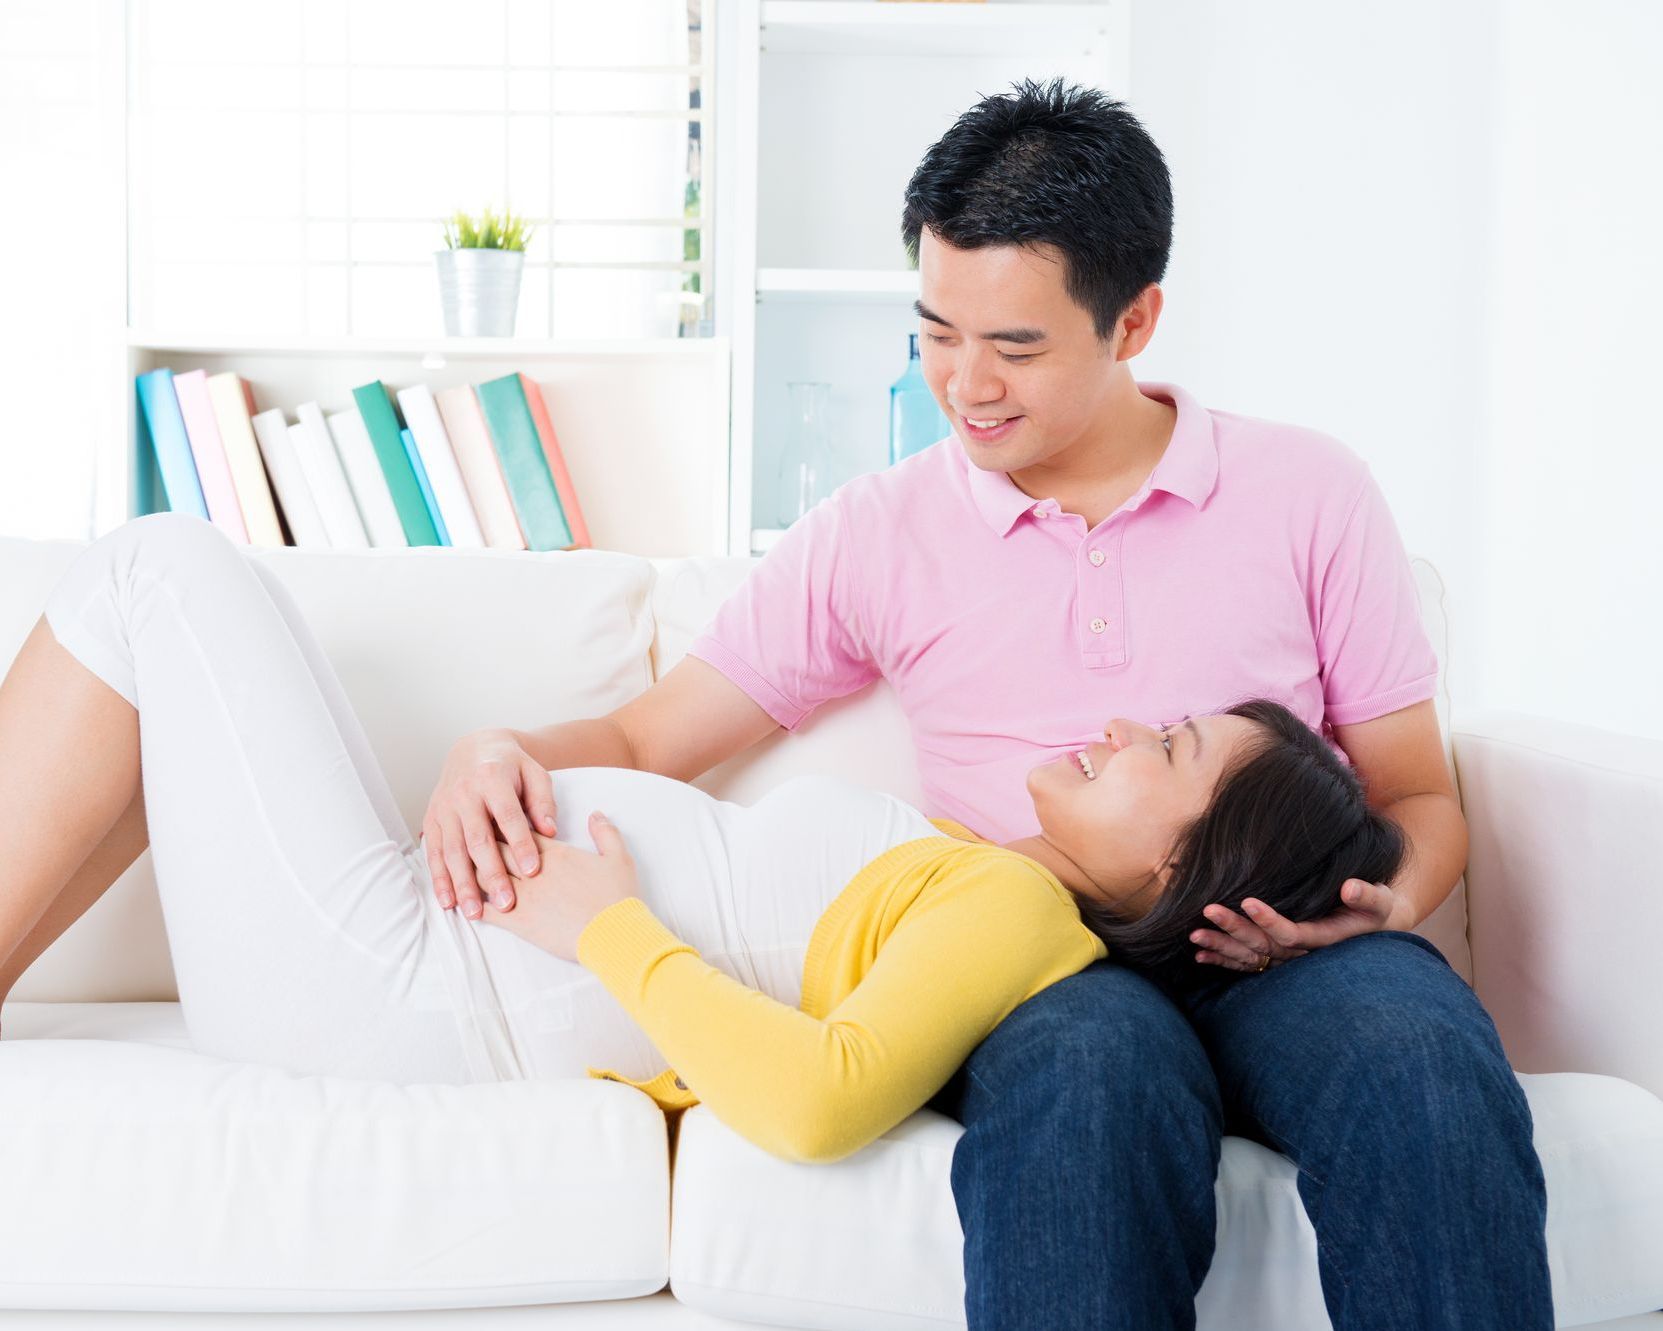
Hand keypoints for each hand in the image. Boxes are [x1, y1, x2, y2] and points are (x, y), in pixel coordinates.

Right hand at [421, 728, 558, 918]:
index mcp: (492, 778)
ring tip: (475, 912)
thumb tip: (550, 831)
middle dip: (491, 873)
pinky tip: (449, 901)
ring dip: (463, 884)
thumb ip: (543, 801)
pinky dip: (440, 879)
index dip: (520, 843)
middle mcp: (463, 794)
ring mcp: (444, 808)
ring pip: (453, 851)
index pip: (508, 815)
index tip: (533, 870)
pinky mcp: (432, 820)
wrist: (474, 748)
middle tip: (506, 903)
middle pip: (478, 839)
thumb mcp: (534, 772)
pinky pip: (435, 853)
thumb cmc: (511, 766)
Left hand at [478, 811, 639, 961]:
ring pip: (486, 877)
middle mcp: (535, 871)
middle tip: (468, 835)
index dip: (505, 823)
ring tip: (461, 866)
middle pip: (497, 848)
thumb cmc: (618, 898)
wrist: (614, 934)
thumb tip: (596, 814)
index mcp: (556, 853)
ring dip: (473, 870)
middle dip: (482, 840)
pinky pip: (488, 910)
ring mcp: (525, 897)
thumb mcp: (619, 858)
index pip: (521, 830)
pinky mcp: (520, 923)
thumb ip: (605, 832)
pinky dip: (474, 904)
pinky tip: (465, 902)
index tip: (493, 817)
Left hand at [1189, 878, 1406, 972]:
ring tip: (1193, 937)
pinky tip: (1199, 957)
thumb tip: (1352, 888)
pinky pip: (1248, 964)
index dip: (1270, 920)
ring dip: (1221, 947)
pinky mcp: (1279, 957)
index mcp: (1324, 939)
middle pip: (1264, 945)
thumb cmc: (1375, 909)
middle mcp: (1302, 953)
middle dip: (1235, 928)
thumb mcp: (1378, 900)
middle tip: (1208, 909)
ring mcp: (1288, 958)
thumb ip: (1367, 895)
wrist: (1373, 928)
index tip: (1248, 901)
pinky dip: (1224, 960)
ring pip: (1251, 956)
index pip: (1292, 933)